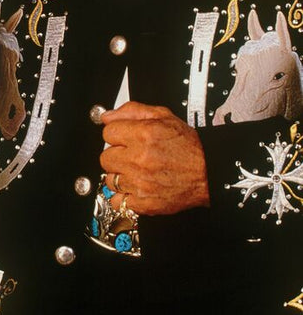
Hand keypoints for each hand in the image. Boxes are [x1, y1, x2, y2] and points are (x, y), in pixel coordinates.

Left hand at [100, 101, 208, 215]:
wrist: (209, 173)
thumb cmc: (189, 147)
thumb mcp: (164, 117)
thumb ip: (132, 111)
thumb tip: (108, 116)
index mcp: (144, 135)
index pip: (107, 133)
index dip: (117, 135)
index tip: (124, 139)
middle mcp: (140, 159)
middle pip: (105, 157)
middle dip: (117, 155)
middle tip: (131, 156)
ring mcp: (140, 182)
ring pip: (110, 180)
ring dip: (120, 176)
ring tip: (135, 172)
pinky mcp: (143, 203)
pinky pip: (118, 201)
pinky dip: (124, 196)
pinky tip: (135, 188)